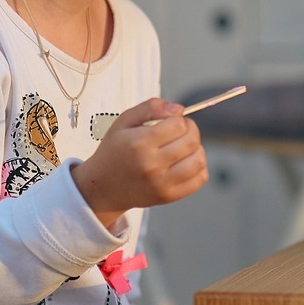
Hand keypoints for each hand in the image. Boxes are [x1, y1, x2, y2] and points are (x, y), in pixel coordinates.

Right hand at [73, 98, 208, 228]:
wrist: (104, 187)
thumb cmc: (115, 150)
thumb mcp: (123, 122)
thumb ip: (150, 107)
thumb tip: (179, 109)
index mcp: (138, 143)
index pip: (178, 125)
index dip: (180, 119)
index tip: (173, 122)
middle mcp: (151, 165)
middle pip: (191, 142)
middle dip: (191, 131)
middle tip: (181, 132)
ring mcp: (161, 184)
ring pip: (199, 160)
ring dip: (197, 149)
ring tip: (184, 147)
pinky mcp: (168, 196)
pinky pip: (199, 179)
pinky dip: (198, 168)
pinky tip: (185, 162)